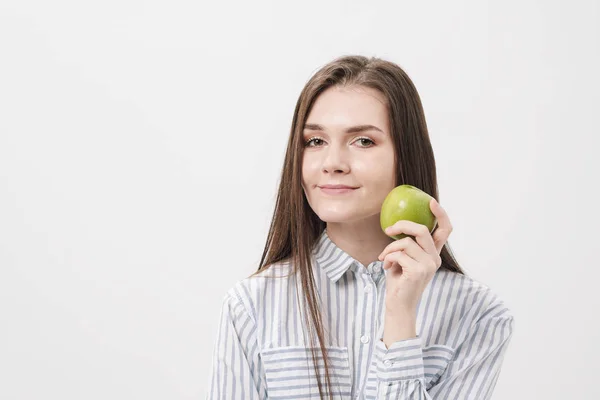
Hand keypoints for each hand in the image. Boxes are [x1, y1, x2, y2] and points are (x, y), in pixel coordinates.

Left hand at [378, 198, 452, 315]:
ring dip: (389, 248)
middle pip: (422, 230)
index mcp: (433, 254)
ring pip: (406, 243)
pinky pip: (399, 254)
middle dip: (402, 225)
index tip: (430, 202)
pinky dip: (388, 257)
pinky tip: (387, 266)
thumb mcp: (404, 259)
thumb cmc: (399, 281)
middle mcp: (435, 258)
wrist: (398, 304)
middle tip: (388, 230)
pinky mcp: (418, 271)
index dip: (440, 214)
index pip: (445, 230)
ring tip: (384, 258)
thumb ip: (407, 245)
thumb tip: (397, 225)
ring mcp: (428, 265)